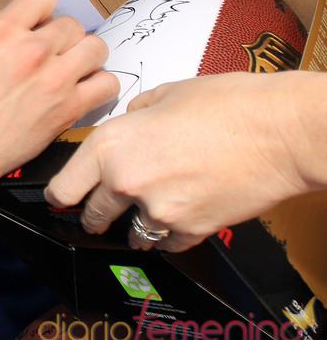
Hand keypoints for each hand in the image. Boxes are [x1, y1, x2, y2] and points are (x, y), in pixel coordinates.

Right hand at [0, 0, 117, 189]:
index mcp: (1, 31)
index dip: (40, 9)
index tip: (36, 23)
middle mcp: (32, 50)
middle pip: (71, 24)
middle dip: (61, 36)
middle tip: (51, 52)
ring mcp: (55, 79)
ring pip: (96, 47)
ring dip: (85, 55)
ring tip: (72, 67)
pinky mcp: (70, 108)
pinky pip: (107, 83)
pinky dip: (100, 84)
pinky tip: (84, 89)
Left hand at [44, 72, 321, 251]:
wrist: (278, 131)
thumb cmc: (227, 105)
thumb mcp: (163, 95)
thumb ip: (134, 116)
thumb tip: (128, 126)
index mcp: (110, 144)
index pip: (63, 187)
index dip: (60, 195)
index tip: (62, 199)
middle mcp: (125, 181)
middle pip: (92, 216)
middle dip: (95, 214)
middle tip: (101, 210)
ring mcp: (157, 210)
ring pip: (130, 235)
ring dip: (133, 227)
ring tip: (147, 211)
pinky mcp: (190, 230)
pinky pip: (167, 244)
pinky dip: (170, 234)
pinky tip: (180, 214)